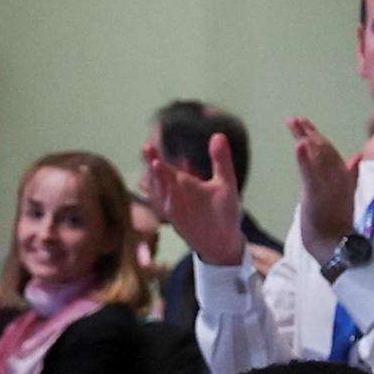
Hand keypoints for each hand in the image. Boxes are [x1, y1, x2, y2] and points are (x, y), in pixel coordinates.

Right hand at [139, 127, 247, 264]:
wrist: (226, 239)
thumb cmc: (224, 209)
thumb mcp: (226, 182)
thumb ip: (221, 160)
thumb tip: (219, 134)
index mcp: (182, 182)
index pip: (164, 167)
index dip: (154, 156)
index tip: (147, 145)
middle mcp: (175, 193)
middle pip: (159, 177)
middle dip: (154, 164)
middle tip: (148, 148)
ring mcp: (175, 208)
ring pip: (162, 192)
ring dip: (159, 180)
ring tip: (158, 164)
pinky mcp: (179, 222)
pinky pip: (171, 210)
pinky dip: (169, 201)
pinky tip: (170, 191)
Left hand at [284, 119, 363, 256]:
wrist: (337, 247)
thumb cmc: (337, 224)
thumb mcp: (345, 195)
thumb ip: (350, 174)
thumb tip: (357, 156)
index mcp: (344, 178)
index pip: (330, 152)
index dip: (317, 136)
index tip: (305, 123)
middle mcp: (338, 179)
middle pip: (323, 150)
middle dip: (309, 133)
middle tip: (295, 119)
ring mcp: (328, 186)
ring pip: (318, 158)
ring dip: (306, 139)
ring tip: (296, 124)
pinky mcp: (317, 196)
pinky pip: (310, 174)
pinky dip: (304, 159)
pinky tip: (299, 145)